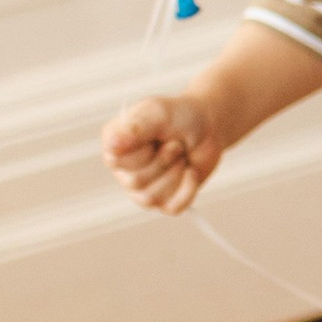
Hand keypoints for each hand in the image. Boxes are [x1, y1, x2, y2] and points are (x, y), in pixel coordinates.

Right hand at [105, 91, 226, 214]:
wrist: (209, 127)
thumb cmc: (180, 116)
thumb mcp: (159, 113)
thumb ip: (136, 128)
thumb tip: (112, 146)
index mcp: (115, 146)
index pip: (116, 162)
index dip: (142, 151)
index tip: (156, 134)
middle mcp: (124, 169)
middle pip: (135, 182)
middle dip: (164, 160)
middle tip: (176, 144)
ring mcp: (142, 188)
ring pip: (150, 199)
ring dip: (175, 174)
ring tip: (181, 155)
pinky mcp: (164, 200)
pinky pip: (172, 208)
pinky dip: (188, 189)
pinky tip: (191, 172)